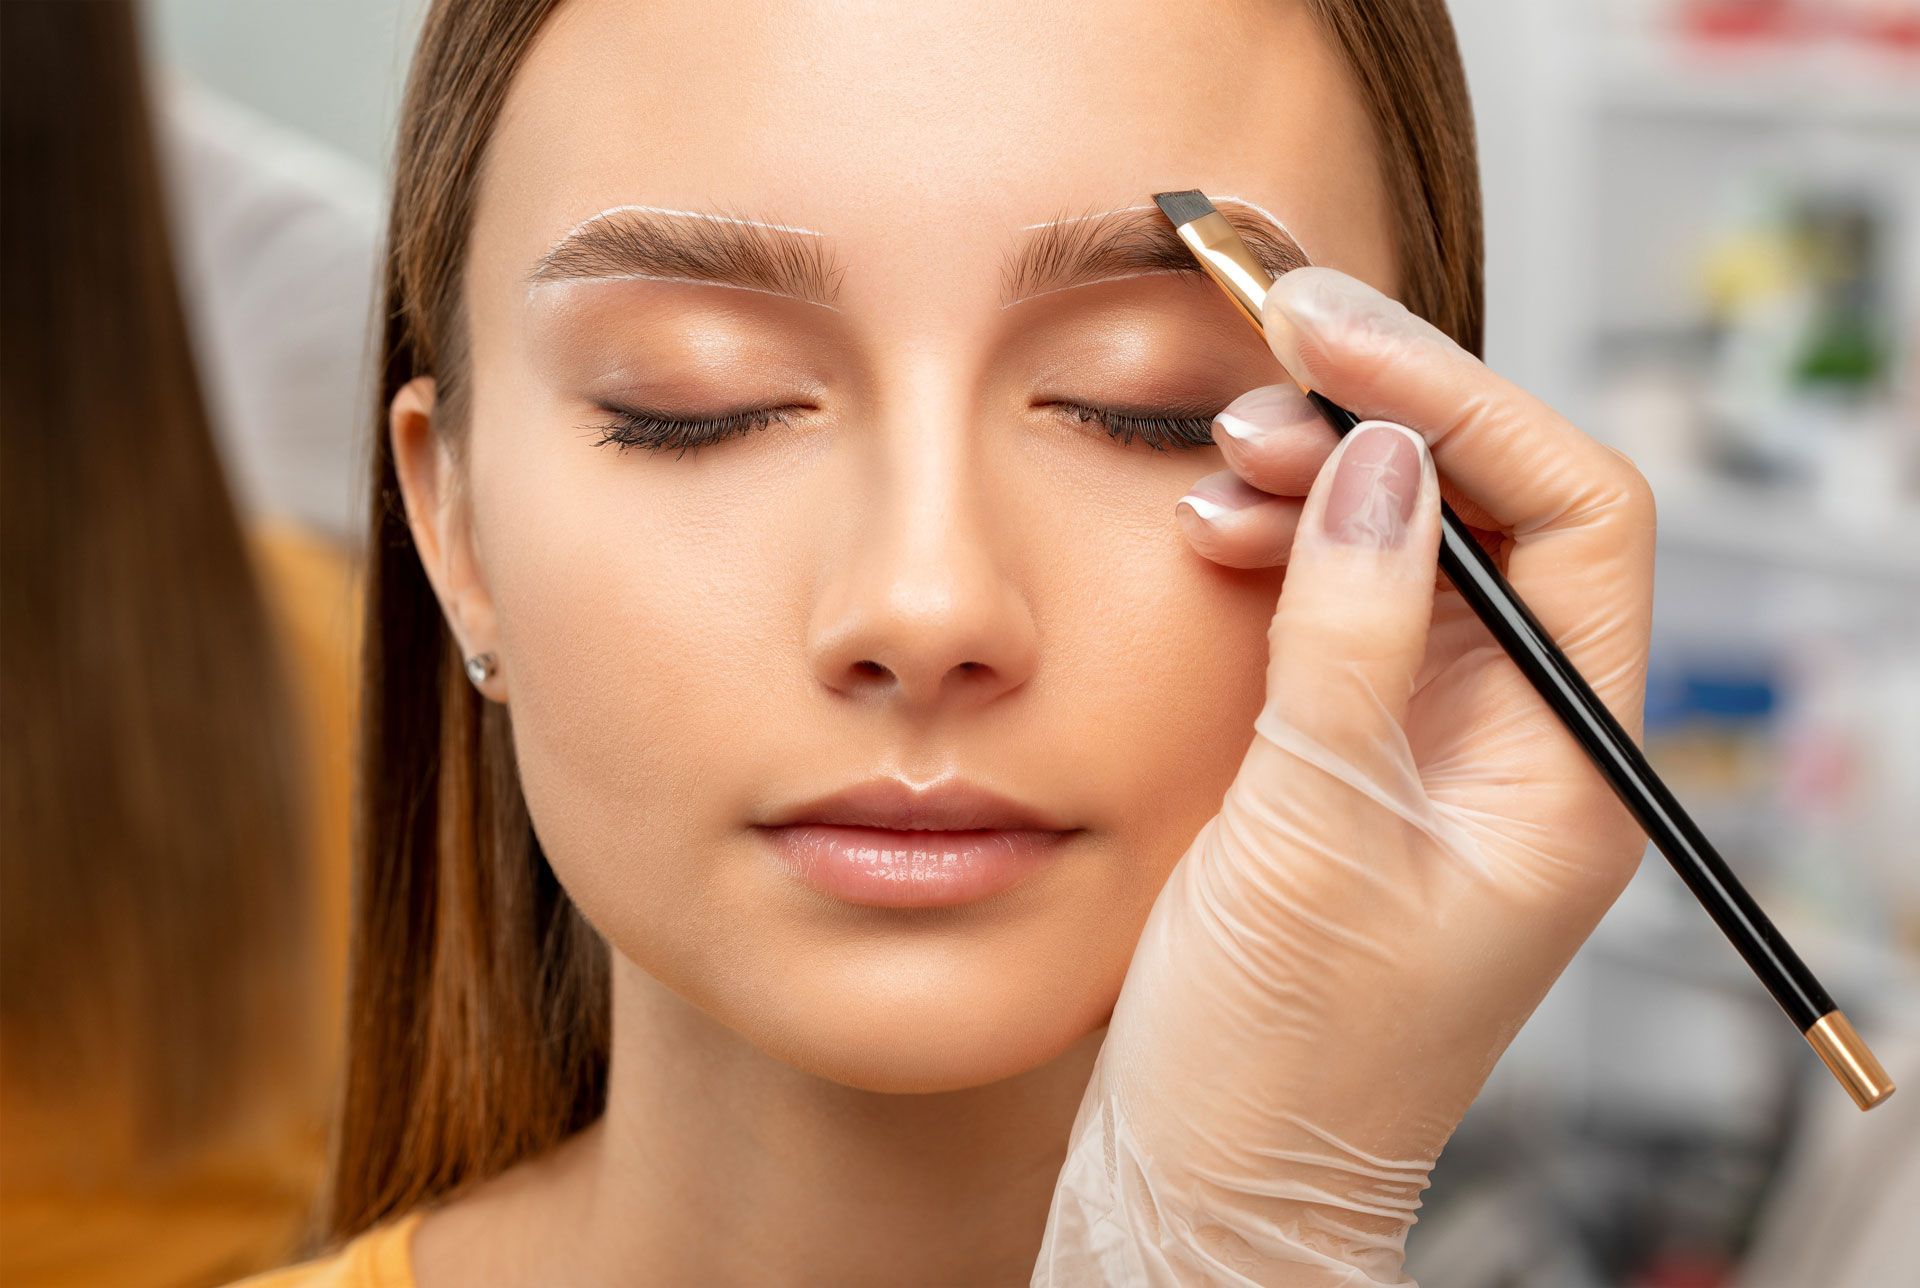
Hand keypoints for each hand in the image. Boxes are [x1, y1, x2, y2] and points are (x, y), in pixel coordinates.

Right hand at [1033, 268, 1657, 1285]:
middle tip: (1259, 379)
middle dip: (1383, 424)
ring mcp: (1438, 744)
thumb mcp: (1312, 836)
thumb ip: (1349, 635)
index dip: (1463, 402)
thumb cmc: (1277, 1063)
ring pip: (1410, 547)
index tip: (1335, 336)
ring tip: (1218, 470)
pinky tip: (1210, 537)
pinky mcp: (1357, 754)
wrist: (1211, 1182)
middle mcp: (1521, 741)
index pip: (1577, 515)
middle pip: (1498, 513)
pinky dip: (1279, 550)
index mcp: (1569, 768)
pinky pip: (1342, 605)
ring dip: (1319, 481)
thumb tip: (1379, 458)